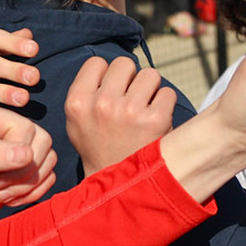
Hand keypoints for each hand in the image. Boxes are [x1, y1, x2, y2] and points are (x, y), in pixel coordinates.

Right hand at [65, 57, 175, 175]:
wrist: (117, 183)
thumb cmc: (99, 147)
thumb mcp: (77, 120)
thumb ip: (87, 91)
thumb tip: (107, 65)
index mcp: (77, 102)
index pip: (97, 62)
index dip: (108, 74)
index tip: (112, 90)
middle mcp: (101, 104)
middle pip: (125, 63)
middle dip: (131, 78)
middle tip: (131, 99)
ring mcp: (129, 111)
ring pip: (150, 74)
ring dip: (151, 89)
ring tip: (144, 108)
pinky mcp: (155, 120)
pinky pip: (168, 93)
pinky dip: (166, 103)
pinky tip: (156, 119)